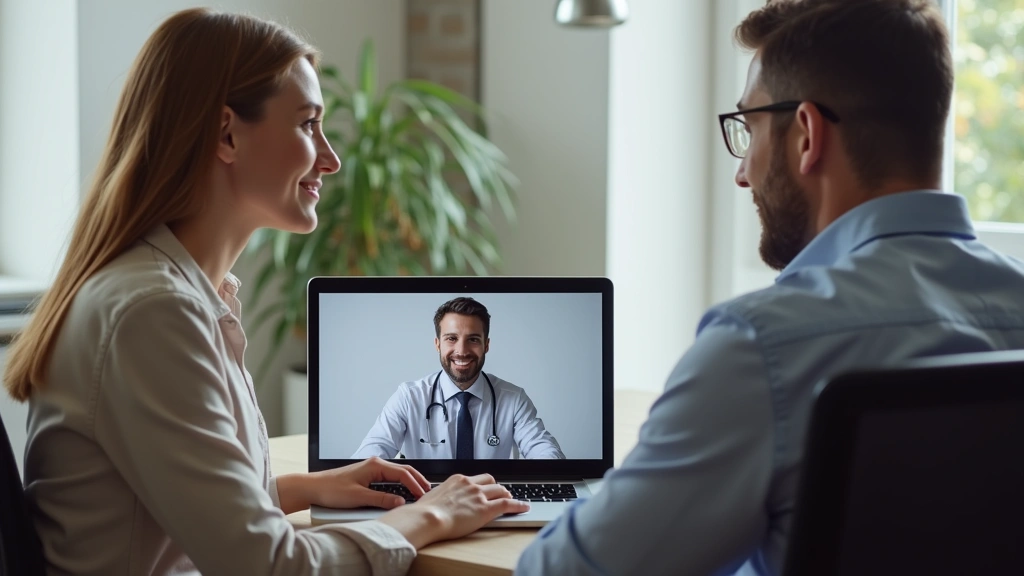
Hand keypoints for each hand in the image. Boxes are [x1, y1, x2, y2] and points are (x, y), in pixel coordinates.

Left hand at [283, 456, 430, 511]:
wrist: (313, 487)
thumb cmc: (332, 490)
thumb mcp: (358, 497)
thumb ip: (381, 500)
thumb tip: (400, 502)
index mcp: (375, 465)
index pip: (403, 474)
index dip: (415, 485)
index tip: (423, 496)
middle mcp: (375, 464)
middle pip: (404, 471)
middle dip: (417, 481)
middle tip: (428, 492)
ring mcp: (371, 469)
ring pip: (397, 474)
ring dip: (409, 483)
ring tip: (419, 493)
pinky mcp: (367, 476)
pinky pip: (389, 479)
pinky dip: (399, 485)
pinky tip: (403, 493)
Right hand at [378, 473, 530, 547]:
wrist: (427, 517)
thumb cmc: (425, 511)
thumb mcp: (432, 497)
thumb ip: (441, 497)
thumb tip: (438, 502)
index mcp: (457, 480)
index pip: (476, 478)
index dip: (484, 484)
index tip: (486, 487)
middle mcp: (470, 484)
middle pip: (491, 482)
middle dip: (497, 488)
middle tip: (501, 493)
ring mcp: (479, 496)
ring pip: (500, 491)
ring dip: (507, 495)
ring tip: (512, 500)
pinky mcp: (486, 509)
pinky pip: (507, 504)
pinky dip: (518, 504)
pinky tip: (524, 507)